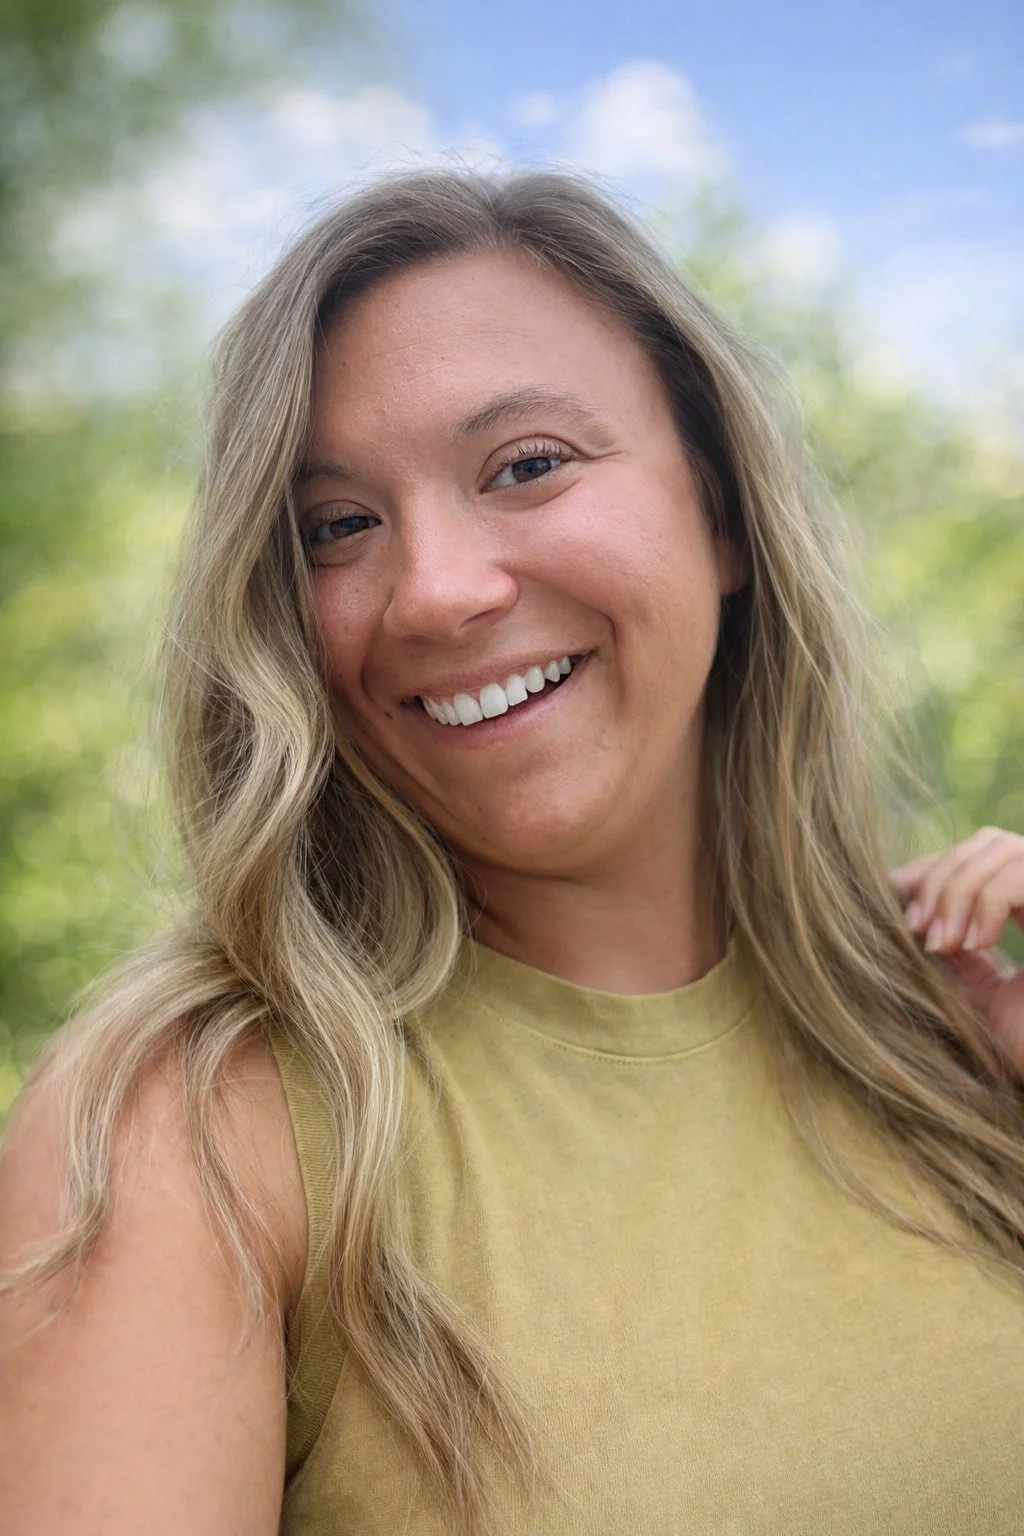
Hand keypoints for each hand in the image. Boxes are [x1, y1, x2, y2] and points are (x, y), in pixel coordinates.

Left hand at [889, 828, 1023, 1066]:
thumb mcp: (975, 989)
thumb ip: (949, 947)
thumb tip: (903, 907)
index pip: (981, 854)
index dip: (934, 866)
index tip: (894, 895)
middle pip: (990, 842)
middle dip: (940, 876)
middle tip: (916, 928)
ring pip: (1003, 850)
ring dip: (956, 891)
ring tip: (941, 944)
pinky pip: (1021, 876)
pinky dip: (986, 902)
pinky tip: (973, 944)